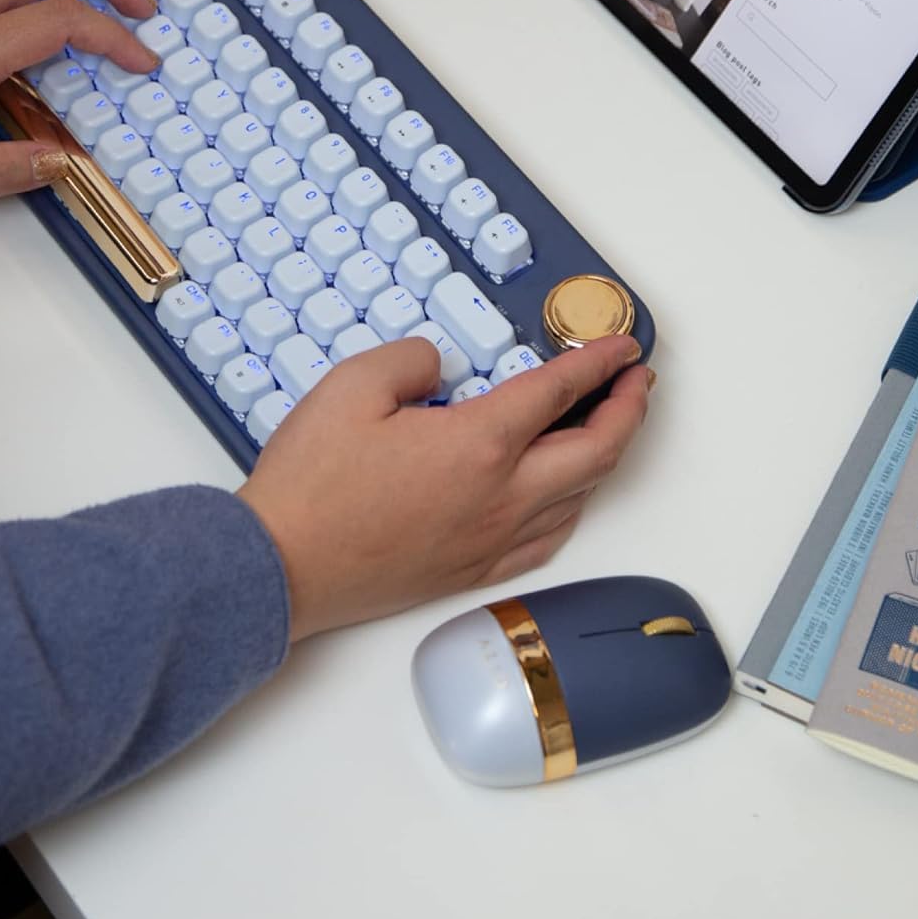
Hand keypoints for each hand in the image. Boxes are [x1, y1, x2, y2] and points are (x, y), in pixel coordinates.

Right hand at [238, 335, 650, 640]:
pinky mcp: (473, 571)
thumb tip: (438, 368)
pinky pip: (550, 538)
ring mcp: (491, 540)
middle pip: (597, 451)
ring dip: (606, 456)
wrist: (283, 566)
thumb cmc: (313, 485)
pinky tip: (564, 497)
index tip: (621, 347)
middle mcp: (501, 497)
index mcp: (479, 445)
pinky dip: (574, 507)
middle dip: (627, 409)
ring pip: (581, 498)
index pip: (561, 393)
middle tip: (634, 381)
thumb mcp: (352, 386)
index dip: (599, 363)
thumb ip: (409, 359)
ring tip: (606, 428)